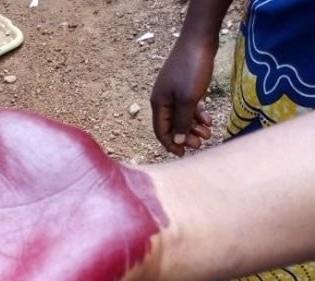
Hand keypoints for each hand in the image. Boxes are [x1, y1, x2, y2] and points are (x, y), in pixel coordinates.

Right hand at [150, 38, 215, 154]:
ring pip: (182, 116)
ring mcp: (174, 92)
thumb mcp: (188, 99)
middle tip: (200, 145)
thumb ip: (181, 122)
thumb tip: (176, 141)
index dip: (170, 144)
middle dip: (186, 136)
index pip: (161, 131)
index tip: (182, 154)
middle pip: (173, 125)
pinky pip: (189, 106)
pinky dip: (198, 114)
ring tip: (208, 133)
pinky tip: (208, 119)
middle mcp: (164, 100)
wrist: (200, 39)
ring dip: (194, 127)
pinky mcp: (185, 85)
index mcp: (159, 104)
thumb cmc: (191, 70)